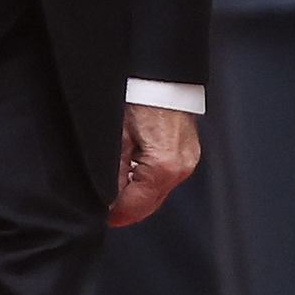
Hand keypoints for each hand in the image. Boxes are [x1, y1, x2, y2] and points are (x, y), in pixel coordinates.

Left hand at [110, 102, 199, 224]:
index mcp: (163, 166)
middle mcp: (181, 167)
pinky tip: (135, 175)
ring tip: (118, 191)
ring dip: (139, 196)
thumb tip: (109, 197)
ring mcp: (188, 161)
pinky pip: (167, 178)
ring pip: (160, 192)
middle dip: (129, 209)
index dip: (118, 214)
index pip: (137, 205)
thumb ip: (113, 172)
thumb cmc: (141, 98)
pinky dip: (150, 182)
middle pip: (151, 204)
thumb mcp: (117, 137)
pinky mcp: (189, 153)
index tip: (106, 218)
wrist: (161, 77)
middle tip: (108, 210)